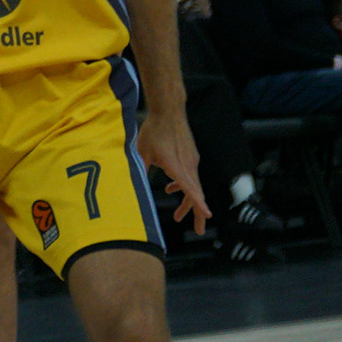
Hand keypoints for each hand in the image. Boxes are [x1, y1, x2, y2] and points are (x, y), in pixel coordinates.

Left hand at [136, 111, 214, 232]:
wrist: (169, 111)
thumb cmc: (155, 130)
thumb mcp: (142, 151)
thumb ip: (141, 169)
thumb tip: (134, 185)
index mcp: (177, 165)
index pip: (190, 188)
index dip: (197, 203)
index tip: (207, 216)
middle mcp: (188, 165)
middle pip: (196, 192)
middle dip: (197, 213)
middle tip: (198, 230)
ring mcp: (191, 161)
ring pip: (193, 185)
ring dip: (187, 201)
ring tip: (177, 216)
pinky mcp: (190, 156)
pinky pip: (189, 176)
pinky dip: (183, 186)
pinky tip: (170, 188)